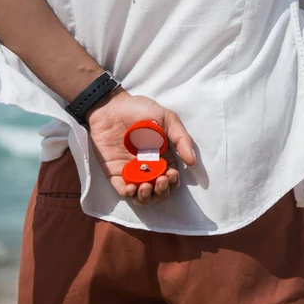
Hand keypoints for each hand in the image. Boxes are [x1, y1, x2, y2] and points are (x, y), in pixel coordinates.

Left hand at [86, 88, 195, 203]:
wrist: (111, 106)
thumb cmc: (140, 110)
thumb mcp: (167, 119)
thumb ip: (181, 139)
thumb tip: (192, 162)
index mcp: (164, 157)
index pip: (172, 178)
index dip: (174, 182)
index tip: (171, 174)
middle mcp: (149, 168)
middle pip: (159, 191)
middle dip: (163, 192)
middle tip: (160, 181)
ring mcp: (131, 172)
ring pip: (142, 196)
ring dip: (147, 197)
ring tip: (146, 187)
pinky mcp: (115, 173)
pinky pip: (122, 190)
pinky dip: (129, 194)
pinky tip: (131, 188)